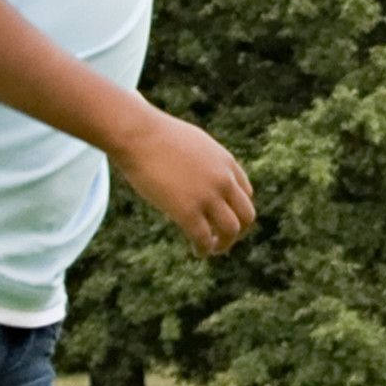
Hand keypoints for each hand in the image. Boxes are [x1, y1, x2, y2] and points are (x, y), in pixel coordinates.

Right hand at [115, 109, 259, 256]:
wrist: (138, 135)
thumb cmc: (157, 136)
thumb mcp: (193, 144)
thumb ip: (203, 161)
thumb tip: (198, 173)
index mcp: (226, 162)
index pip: (245, 194)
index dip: (236, 210)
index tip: (224, 218)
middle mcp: (223, 180)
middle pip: (246, 215)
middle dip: (238, 231)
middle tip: (223, 240)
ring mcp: (207, 195)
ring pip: (231, 230)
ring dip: (224, 244)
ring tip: (211, 248)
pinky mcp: (187, 210)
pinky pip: (204, 238)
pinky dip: (204, 249)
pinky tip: (197, 251)